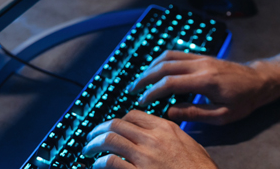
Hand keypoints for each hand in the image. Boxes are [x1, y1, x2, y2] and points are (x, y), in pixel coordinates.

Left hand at [82, 109, 217, 168]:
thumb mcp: (192, 147)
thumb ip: (174, 137)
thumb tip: (160, 134)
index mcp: (167, 129)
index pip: (134, 115)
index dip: (119, 120)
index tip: (112, 127)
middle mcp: (154, 138)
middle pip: (118, 124)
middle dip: (100, 129)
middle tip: (92, 137)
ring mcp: (145, 156)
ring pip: (110, 139)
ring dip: (94, 144)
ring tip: (87, 150)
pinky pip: (110, 162)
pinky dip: (99, 162)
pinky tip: (96, 165)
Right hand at [130, 51, 279, 124]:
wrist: (260, 80)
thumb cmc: (244, 100)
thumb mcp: (222, 115)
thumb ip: (195, 113)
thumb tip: (170, 112)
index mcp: (205, 80)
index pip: (170, 83)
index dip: (152, 92)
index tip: (142, 102)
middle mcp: (200, 64)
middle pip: (164, 65)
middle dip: (145, 77)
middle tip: (132, 90)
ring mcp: (201, 57)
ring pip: (168, 56)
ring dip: (151, 67)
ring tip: (140, 80)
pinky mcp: (202, 56)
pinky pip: (177, 54)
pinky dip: (161, 61)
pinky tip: (155, 71)